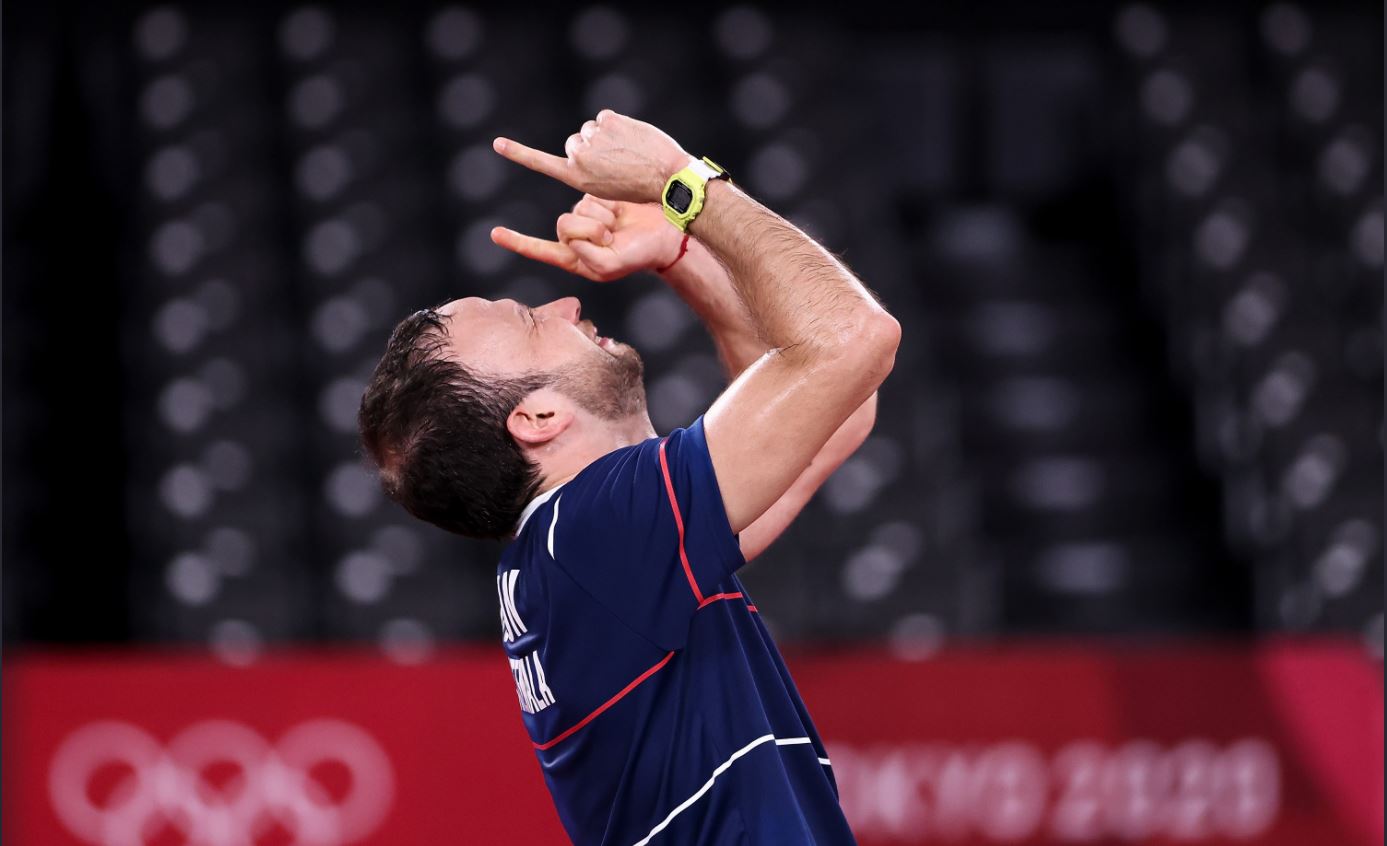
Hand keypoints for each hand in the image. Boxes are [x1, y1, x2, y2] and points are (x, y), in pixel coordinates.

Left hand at [491, 195, 683, 281]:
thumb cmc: (638, 256)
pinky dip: (606, 206)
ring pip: (578, 210)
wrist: (662, 233)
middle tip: (611, 239)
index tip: (495, 234)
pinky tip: (619, 212)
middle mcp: (575, 236)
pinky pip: (589, 197)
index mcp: (573, 257)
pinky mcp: (596, 198)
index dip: (518, 242)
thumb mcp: (608, 266)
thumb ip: (584, 255)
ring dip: (601, 219)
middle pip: (563, 226)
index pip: (540, 250)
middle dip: (590, 231)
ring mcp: (585, 216)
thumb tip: (569, 235)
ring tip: (618, 227)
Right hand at [492, 110, 690, 202]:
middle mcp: (579, 157)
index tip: (497, 143)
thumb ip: (592, 167)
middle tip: (615, 161)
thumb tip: (584, 143)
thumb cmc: (641, 189)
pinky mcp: (607, 121)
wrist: (666, 178)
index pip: (541, 163)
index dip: (519, 153)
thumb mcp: (609, 188)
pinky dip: (618, 125)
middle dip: (592, 146)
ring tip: (627, 153)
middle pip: (576, 141)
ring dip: (607, 136)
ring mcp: (592, 138)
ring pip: (592, 129)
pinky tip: (631, 139)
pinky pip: (606, 117)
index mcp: (577, 178)